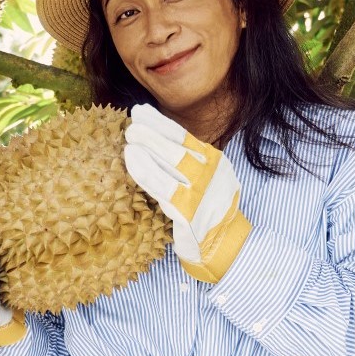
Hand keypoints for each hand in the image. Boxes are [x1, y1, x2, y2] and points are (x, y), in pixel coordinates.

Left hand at [123, 104, 251, 282]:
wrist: (224, 244)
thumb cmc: (206, 207)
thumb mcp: (203, 178)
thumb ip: (185, 159)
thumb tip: (152, 135)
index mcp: (213, 161)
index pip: (184, 137)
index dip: (161, 123)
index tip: (141, 112)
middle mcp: (210, 174)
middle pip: (178, 148)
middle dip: (153, 133)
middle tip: (132, 125)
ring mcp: (201, 194)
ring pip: (173, 165)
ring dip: (150, 148)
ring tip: (129, 139)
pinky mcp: (190, 213)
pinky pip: (165, 190)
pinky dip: (146, 172)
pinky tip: (132, 161)